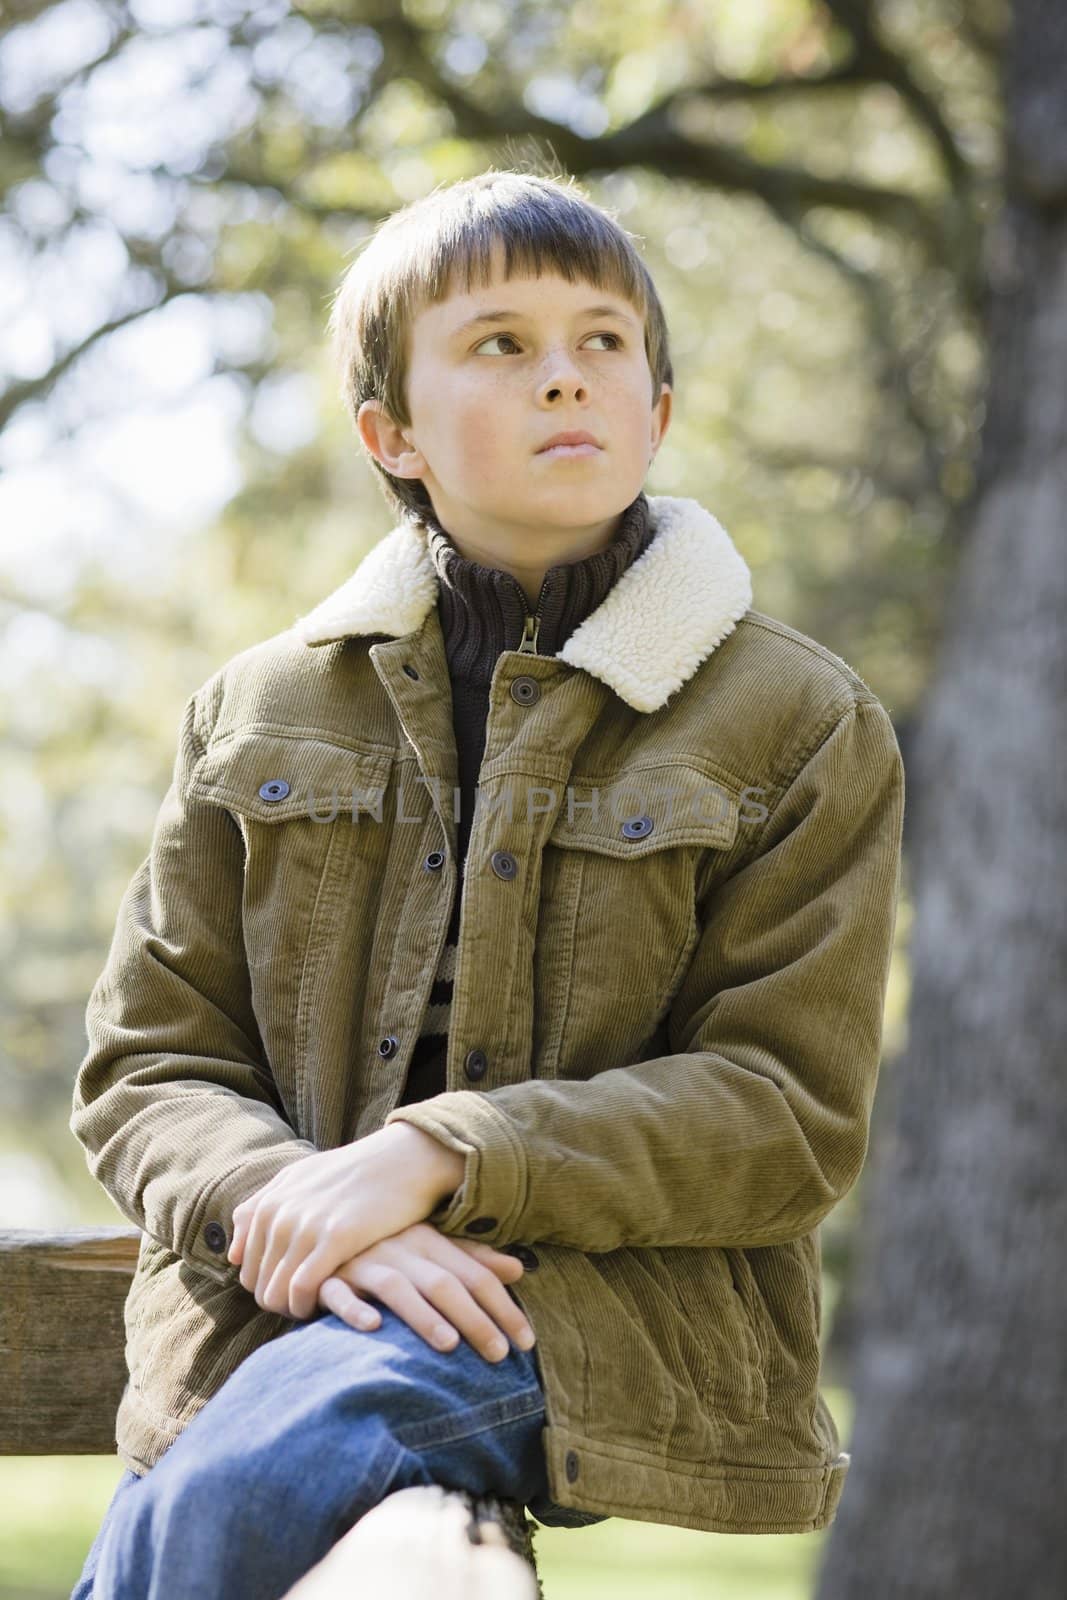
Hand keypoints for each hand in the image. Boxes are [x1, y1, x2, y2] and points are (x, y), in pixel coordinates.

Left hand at [227, 1125, 452, 1319]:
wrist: (402, 1159)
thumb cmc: (355, 1173)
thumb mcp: (301, 1179)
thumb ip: (261, 1210)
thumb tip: (233, 1255)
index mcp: (269, 1203)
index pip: (247, 1269)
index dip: (269, 1289)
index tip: (296, 1294)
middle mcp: (279, 1214)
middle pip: (259, 1286)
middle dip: (280, 1303)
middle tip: (310, 1307)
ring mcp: (305, 1225)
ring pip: (275, 1293)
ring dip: (293, 1310)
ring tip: (319, 1310)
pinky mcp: (335, 1238)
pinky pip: (302, 1289)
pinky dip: (308, 1306)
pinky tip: (327, 1307)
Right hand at [316, 1223, 536, 1363]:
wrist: (321, 1229)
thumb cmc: (386, 1248)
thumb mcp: (429, 1249)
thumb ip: (470, 1260)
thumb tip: (518, 1269)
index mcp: (427, 1239)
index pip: (474, 1273)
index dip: (502, 1305)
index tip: (527, 1341)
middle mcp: (398, 1247)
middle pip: (442, 1283)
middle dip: (474, 1318)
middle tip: (500, 1355)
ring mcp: (362, 1261)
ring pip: (397, 1287)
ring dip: (422, 1315)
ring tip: (449, 1345)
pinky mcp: (325, 1278)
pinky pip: (337, 1293)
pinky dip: (354, 1309)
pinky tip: (372, 1327)